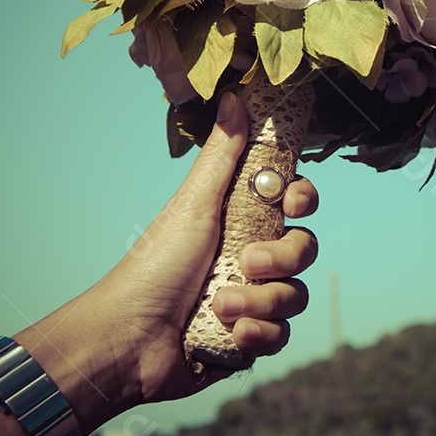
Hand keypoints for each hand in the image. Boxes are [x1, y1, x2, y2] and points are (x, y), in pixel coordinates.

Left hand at [15, 92, 318, 435]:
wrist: (131, 339)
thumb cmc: (155, 264)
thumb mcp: (194, 204)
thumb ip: (223, 154)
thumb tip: (234, 96)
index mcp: (240, 219)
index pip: (294, 202)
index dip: (302, 200)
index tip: (290, 205)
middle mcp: (251, 255)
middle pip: (304, 247)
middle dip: (283, 258)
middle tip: (247, 261)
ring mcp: (253, 297)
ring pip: (295, 295)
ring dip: (261, 300)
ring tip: (222, 304)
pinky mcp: (251, 338)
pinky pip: (281, 334)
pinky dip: (257, 334)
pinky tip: (230, 332)